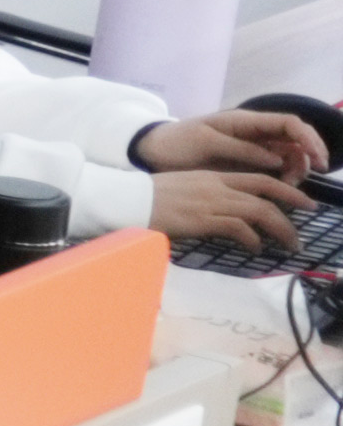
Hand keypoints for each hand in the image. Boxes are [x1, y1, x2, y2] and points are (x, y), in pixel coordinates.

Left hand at [150, 106, 330, 183]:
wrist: (152, 153)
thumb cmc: (176, 143)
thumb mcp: (205, 144)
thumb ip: (241, 149)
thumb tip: (277, 159)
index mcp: (245, 121)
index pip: (289, 124)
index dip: (309, 139)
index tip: (318, 160)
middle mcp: (254, 133)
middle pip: (295, 141)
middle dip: (305, 159)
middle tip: (300, 182)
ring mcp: (252, 148)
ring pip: (288, 156)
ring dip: (295, 171)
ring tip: (287, 188)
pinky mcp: (246, 164)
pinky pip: (274, 168)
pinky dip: (282, 178)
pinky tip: (278, 190)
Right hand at [150, 158, 316, 249]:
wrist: (124, 199)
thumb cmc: (147, 198)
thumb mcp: (183, 189)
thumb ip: (206, 197)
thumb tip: (224, 216)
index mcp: (212, 176)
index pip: (258, 179)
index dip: (285, 190)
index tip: (302, 201)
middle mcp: (216, 185)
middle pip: (267, 193)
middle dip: (293, 209)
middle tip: (302, 229)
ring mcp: (210, 201)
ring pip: (260, 211)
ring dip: (280, 229)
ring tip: (288, 244)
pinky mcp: (202, 218)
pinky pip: (239, 227)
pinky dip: (252, 239)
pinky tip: (254, 248)